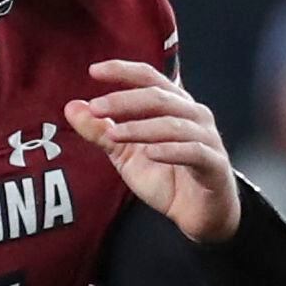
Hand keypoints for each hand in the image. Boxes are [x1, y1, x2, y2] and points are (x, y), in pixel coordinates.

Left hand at [64, 60, 239, 244]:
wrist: (198, 214)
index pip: (148, 77)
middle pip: (158, 97)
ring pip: (173, 124)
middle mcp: (193, 115)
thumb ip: (101, 132)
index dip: (123, 71)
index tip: (93, 71)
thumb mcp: (125, 155)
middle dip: (124, 100)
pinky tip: (150, 153)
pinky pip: (193, 152)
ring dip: (140, 127)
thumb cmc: (167, 178)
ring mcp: (206, 138)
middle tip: (95, 107)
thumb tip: (72, 107)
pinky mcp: (214, 164)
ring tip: (113, 134)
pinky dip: (171, 150)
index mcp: (173, 105)